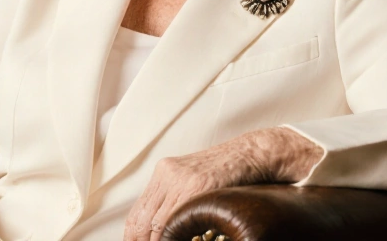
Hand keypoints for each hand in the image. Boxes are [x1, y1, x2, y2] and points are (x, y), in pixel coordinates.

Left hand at [123, 127, 322, 240]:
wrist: (251, 154)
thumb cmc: (227, 173)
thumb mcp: (194, 182)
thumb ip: (176, 199)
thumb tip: (161, 230)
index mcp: (164, 172)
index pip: (138, 213)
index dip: (134, 236)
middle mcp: (168, 173)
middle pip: (142, 219)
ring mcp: (181, 179)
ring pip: (157, 223)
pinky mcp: (198, 185)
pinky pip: (176, 217)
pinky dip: (173, 235)